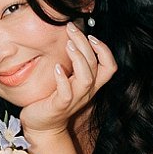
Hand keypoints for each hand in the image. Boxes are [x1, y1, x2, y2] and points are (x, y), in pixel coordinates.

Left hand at [19, 23, 117, 139]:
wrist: (42, 124)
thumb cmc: (55, 97)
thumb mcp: (69, 78)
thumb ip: (75, 63)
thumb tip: (73, 37)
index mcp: (91, 83)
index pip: (110, 66)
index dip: (105, 50)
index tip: (91, 35)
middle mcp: (86, 91)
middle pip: (95, 65)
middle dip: (85, 43)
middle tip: (71, 28)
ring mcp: (74, 99)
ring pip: (86, 79)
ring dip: (79, 59)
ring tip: (68, 44)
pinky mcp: (59, 106)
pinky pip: (66, 94)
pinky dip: (63, 79)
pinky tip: (57, 67)